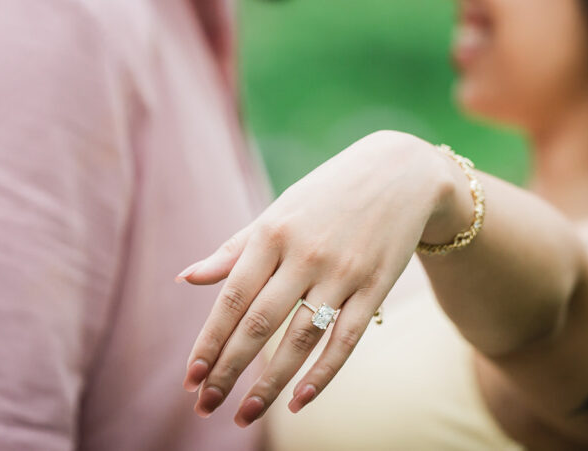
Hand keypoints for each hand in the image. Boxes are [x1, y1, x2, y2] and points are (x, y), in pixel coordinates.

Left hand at [176, 131, 459, 424]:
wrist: (402, 172)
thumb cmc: (328, 194)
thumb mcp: (279, 211)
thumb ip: (234, 249)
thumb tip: (186, 278)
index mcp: (273, 232)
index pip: (233, 298)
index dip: (210, 341)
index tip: (191, 378)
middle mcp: (305, 254)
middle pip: (261, 324)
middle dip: (229, 370)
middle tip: (206, 406)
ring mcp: (343, 272)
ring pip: (301, 339)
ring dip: (270, 384)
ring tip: (245, 414)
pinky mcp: (375, 286)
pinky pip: (345, 340)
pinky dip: (322, 374)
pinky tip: (299, 402)